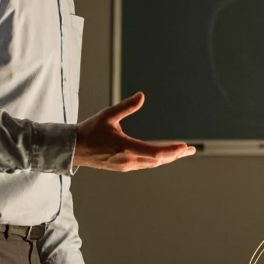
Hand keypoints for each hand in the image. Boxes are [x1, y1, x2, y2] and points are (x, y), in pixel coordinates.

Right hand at [74, 92, 195, 171]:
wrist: (72, 149)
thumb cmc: (89, 130)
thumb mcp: (108, 115)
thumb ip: (126, 106)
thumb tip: (142, 96)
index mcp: (125, 148)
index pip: (155, 153)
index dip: (172, 151)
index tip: (185, 147)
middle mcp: (128, 160)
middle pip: (158, 160)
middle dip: (175, 154)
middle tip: (191, 150)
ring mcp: (125, 166)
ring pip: (152, 164)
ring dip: (167, 158)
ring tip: (181, 152)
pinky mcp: (122, 167)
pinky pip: (144, 164)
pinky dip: (156, 160)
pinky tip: (163, 156)